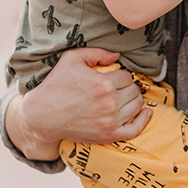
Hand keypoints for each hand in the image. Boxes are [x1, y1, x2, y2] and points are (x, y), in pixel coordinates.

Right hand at [5, 46, 149, 159]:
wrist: (42, 116)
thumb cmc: (55, 85)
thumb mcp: (72, 59)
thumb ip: (97, 53)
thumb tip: (118, 55)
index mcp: (103, 83)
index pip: (127, 76)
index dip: (121, 74)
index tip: (114, 76)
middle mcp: (110, 103)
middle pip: (133, 90)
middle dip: (128, 86)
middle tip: (119, 86)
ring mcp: (110, 121)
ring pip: (136, 106)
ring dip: (134, 99)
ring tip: (126, 96)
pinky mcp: (107, 135)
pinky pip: (134, 130)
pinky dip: (143, 121)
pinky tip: (146, 113)